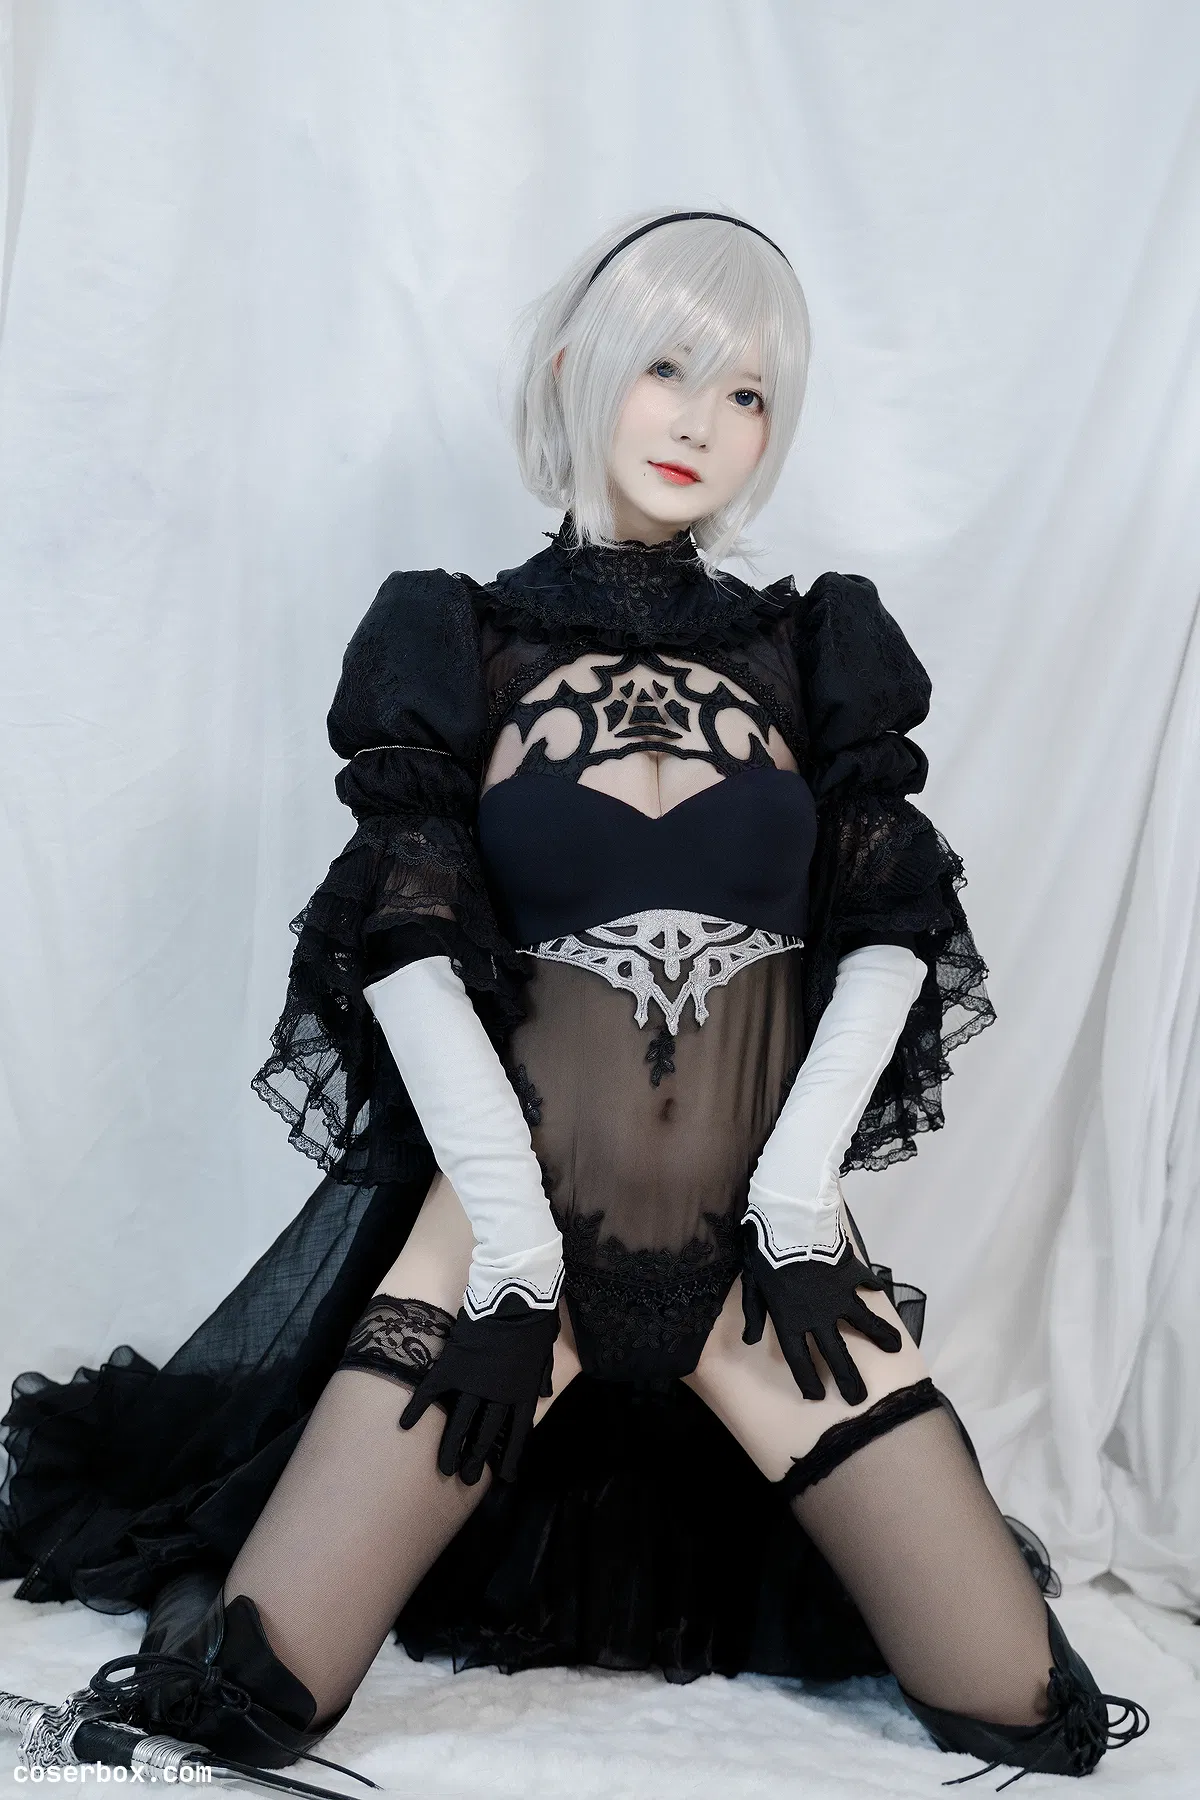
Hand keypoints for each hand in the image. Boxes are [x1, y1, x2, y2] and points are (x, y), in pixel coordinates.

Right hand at [398, 1293, 559, 1483]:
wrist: (513, 1298)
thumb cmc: (535, 1319)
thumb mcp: (545, 1350)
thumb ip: (542, 1375)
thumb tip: (545, 1394)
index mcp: (522, 1392)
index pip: (517, 1433)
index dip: (511, 1456)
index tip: (505, 1478)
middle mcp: (497, 1395)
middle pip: (486, 1434)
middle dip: (476, 1458)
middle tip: (466, 1478)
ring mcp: (472, 1382)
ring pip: (460, 1422)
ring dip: (451, 1447)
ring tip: (444, 1469)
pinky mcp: (452, 1367)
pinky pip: (431, 1392)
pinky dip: (417, 1408)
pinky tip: (405, 1425)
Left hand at [740, 1229, 901, 1405]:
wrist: (791, 1222)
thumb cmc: (765, 1253)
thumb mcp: (752, 1284)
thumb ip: (753, 1313)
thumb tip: (749, 1340)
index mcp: (792, 1320)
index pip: (800, 1359)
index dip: (808, 1380)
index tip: (817, 1396)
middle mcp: (820, 1316)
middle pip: (837, 1355)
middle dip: (848, 1379)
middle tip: (859, 1398)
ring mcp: (841, 1297)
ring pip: (865, 1324)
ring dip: (880, 1337)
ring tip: (894, 1348)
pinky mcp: (853, 1275)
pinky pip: (866, 1284)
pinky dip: (873, 1288)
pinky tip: (880, 1293)